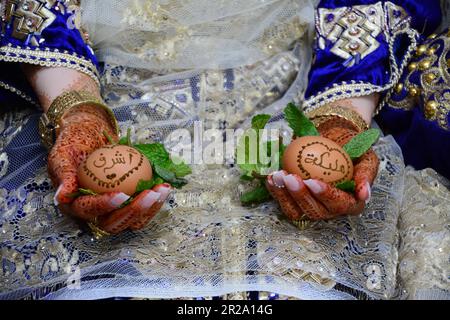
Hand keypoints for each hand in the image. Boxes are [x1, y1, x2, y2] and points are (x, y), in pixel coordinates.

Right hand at [47, 104, 170, 233]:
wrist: (90, 134)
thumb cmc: (74, 143)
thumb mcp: (62, 155)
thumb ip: (63, 175)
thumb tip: (62, 197)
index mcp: (75, 204)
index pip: (89, 210)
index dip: (105, 206)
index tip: (122, 195)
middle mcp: (95, 212)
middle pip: (114, 224)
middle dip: (134, 212)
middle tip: (149, 194)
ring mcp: (114, 210)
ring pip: (133, 220)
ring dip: (150, 208)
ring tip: (162, 189)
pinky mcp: (130, 203)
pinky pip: (145, 208)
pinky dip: (156, 199)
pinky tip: (165, 185)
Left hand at [266, 122, 378, 220]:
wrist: (332, 138)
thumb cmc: (351, 147)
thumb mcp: (366, 156)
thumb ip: (366, 174)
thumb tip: (364, 195)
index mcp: (351, 203)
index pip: (339, 204)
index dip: (325, 195)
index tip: (312, 181)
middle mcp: (330, 210)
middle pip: (315, 211)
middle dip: (300, 195)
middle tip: (290, 177)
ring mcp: (311, 207)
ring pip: (296, 211)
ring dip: (284, 195)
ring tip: (277, 176)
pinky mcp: (294, 201)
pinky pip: (283, 202)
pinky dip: (275, 190)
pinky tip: (270, 177)